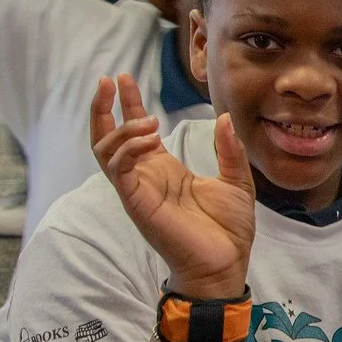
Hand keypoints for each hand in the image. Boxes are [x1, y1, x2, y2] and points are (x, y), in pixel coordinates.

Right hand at [90, 73, 255, 297]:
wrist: (226, 264)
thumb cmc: (228, 230)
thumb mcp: (237, 181)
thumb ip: (229, 150)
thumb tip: (224, 118)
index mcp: (164, 170)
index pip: (136, 131)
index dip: (129, 104)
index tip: (125, 78)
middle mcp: (145, 177)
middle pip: (108, 136)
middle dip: (105, 107)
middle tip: (110, 80)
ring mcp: (137, 190)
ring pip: (105, 150)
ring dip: (120, 128)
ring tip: (146, 120)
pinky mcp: (137, 203)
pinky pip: (118, 170)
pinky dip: (127, 149)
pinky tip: (148, 138)